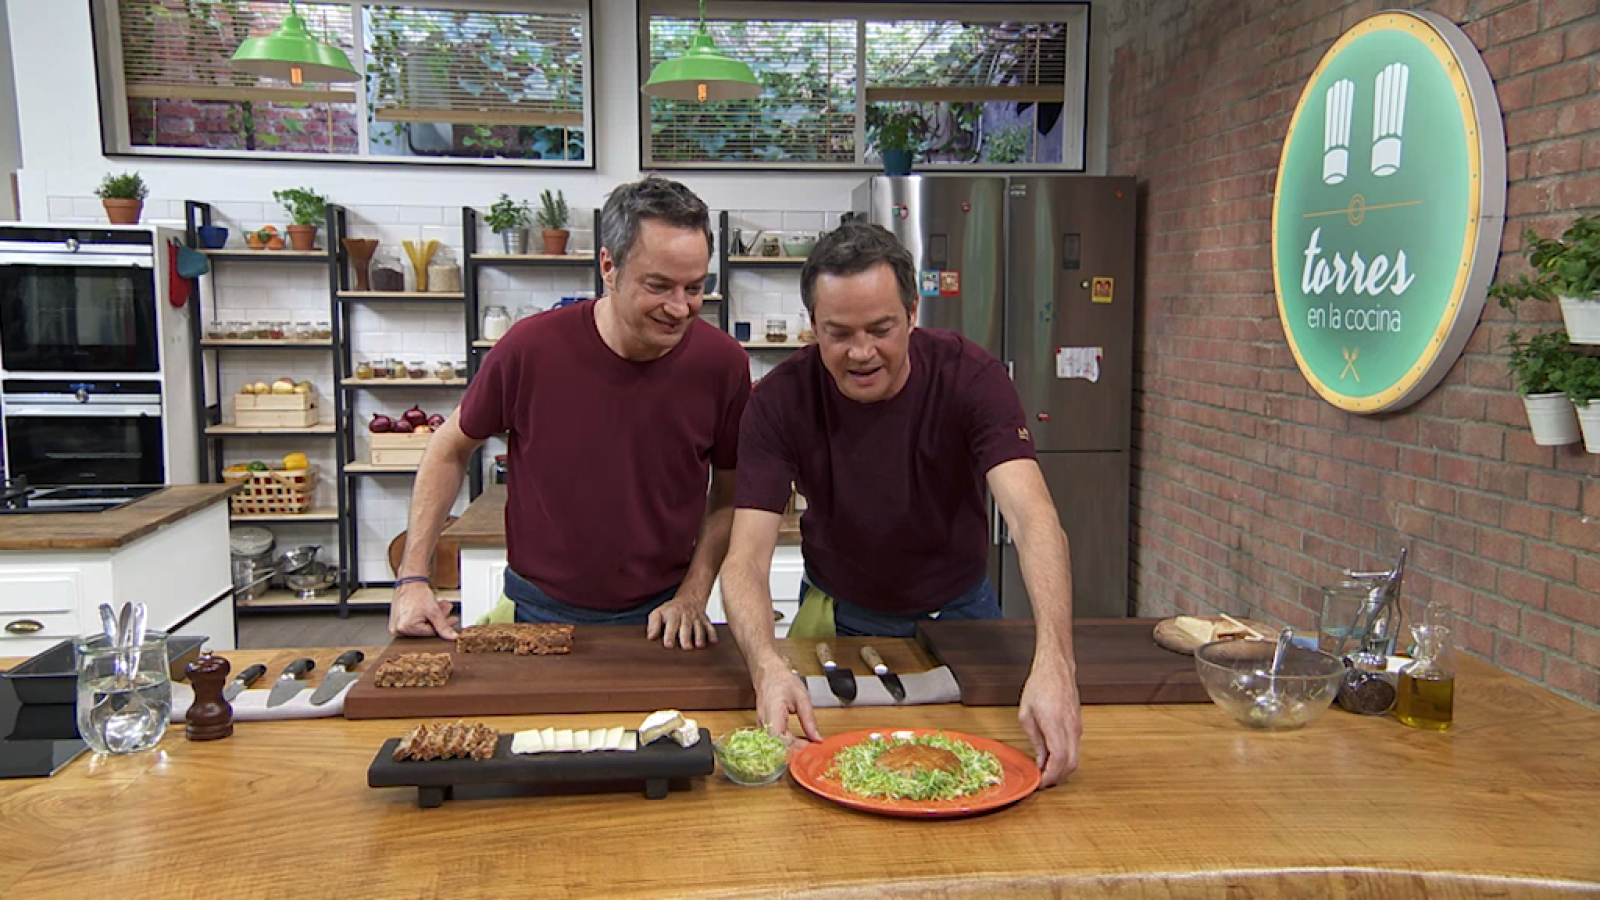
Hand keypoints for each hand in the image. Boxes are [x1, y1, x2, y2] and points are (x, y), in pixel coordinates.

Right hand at [389, 581, 458, 638]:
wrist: (409, 582)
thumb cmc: (418, 593)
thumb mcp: (434, 611)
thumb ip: (443, 626)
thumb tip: (452, 637)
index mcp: (406, 628)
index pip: (430, 632)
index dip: (444, 626)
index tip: (453, 620)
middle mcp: (399, 629)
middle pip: (426, 629)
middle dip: (439, 620)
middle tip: (448, 612)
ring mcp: (397, 626)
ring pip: (422, 625)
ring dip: (434, 617)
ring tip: (442, 607)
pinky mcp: (398, 622)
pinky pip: (415, 623)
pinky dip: (425, 617)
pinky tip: (433, 609)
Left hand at [645, 593, 717, 649]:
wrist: (689, 599)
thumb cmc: (671, 610)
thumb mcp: (658, 613)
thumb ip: (653, 624)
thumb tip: (651, 637)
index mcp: (672, 614)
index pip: (671, 625)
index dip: (669, 635)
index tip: (668, 645)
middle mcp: (685, 616)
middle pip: (686, 627)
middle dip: (686, 637)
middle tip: (686, 647)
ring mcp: (697, 619)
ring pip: (699, 627)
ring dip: (700, 636)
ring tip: (699, 645)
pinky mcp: (705, 621)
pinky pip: (710, 627)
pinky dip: (712, 634)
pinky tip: (713, 642)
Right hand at [753, 657, 820, 744]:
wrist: (768, 674)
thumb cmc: (783, 682)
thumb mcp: (802, 697)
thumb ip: (809, 720)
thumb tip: (817, 739)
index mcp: (773, 710)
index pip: (779, 736)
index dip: (793, 747)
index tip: (809, 749)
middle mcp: (764, 721)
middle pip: (776, 745)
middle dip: (794, 751)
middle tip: (811, 751)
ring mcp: (762, 726)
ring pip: (774, 746)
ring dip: (790, 750)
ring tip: (807, 748)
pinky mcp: (764, 729)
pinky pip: (774, 742)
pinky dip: (786, 745)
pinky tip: (798, 743)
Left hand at [1018, 659, 1080, 786]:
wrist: (1056, 668)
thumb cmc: (1040, 686)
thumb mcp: (1026, 714)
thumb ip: (1035, 740)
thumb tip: (1040, 761)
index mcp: (1056, 724)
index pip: (1059, 759)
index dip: (1051, 776)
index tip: (1040, 782)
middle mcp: (1071, 728)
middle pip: (1071, 764)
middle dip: (1057, 777)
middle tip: (1042, 781)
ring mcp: (1077, 728)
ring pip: (1075, 758)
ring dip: (1061, 769)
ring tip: (1045, 771)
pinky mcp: (1079, 726)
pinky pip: (1075, 749)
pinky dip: (1065, 759)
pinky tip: (1052, 758)